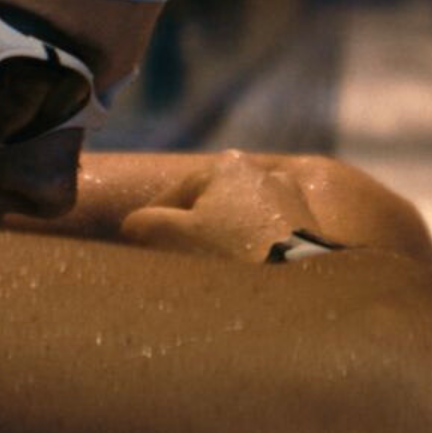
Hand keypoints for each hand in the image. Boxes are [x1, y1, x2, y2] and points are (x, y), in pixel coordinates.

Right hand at [118, 150, 321, 262]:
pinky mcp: (301, 212)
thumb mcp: (184, 234)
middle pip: (206, 202)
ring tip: (207, 262)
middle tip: (172, 255)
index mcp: (222, 165)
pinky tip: (242, 261)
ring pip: (235, 212)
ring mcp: (281, 189)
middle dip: (188, 226)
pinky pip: (262, 224)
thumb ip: (152, 224)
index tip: (138, 242)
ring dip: (219, 232)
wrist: (299, 267)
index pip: (173, 195)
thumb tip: (130, 224)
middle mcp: (253, 168)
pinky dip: (248, 237)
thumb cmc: (238, 247)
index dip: (151, 220)